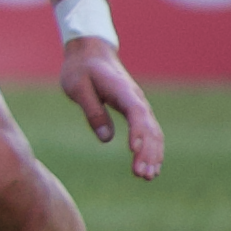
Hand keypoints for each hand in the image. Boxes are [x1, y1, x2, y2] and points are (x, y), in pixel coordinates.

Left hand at [58, 35, 165, 177]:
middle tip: (142, 175)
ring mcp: (140, 106)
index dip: (138, 133)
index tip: (134, 151)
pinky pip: (149, 133)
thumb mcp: (77, 87)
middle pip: (149, 128)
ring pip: (153, 133)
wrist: (91, 54)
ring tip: (147, 177)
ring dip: (153, 155)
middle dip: (148, 152)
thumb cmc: (81, 70)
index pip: (136, 114)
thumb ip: (92, 110)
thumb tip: (105, 138)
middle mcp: (137, 99)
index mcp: (122, 91)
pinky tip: (151, 167)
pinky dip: (152, 149)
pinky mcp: (137, 112)